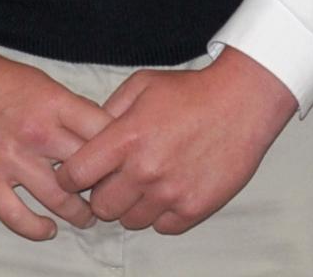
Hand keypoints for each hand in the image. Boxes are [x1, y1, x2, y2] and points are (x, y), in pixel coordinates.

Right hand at [0, 49, 112, 240]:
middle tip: (109, 194)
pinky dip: (37, 229)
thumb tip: (103, 136)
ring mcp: (10, 159)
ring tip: (86, 216)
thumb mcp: (45, 84)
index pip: (105, 134)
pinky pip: (17, 216)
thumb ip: (72, 111)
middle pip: (87, 170)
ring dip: (78, 213)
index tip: (124, 163)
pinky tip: (48, 228)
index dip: (120, 152)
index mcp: (55, 105)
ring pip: (59, 199)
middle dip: (103, 185)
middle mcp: (37, 134)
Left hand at [60, 48, 298, 234]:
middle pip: (101, 207)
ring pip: (131, 221)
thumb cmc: (190, 91)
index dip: (71, 175)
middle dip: (102, 195)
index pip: (76, 174)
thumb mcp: (142, 85)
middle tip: (116, 180)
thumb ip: (109, 111)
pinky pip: (162, 227)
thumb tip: (87, 136)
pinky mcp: (194, 208)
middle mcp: (145, 170)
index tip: (78, 172)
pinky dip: (161, 214)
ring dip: (133, 206)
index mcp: (126, 138)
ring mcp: (171, 192)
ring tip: (146, 185)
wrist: (242, 101)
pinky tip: (168, 192)